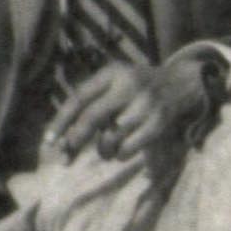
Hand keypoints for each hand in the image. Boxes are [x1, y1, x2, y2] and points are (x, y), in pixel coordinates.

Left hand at [49, 56, 214, 163]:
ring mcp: (145, 103)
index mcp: (112, 73)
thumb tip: (62, 144)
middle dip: (76, 139)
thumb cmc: (135, 89)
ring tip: (106, 149)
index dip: (61, 121)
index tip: (49, 142)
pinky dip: (120, 154)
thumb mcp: (114, 83)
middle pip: (93, 116)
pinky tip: (122, 151)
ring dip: (103, 150)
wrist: (181, 83)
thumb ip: (91, 105)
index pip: (80, 97)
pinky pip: (128, 148)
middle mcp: (128, 85)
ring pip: (111, 136)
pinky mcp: (158, 122)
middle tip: (66, 157)